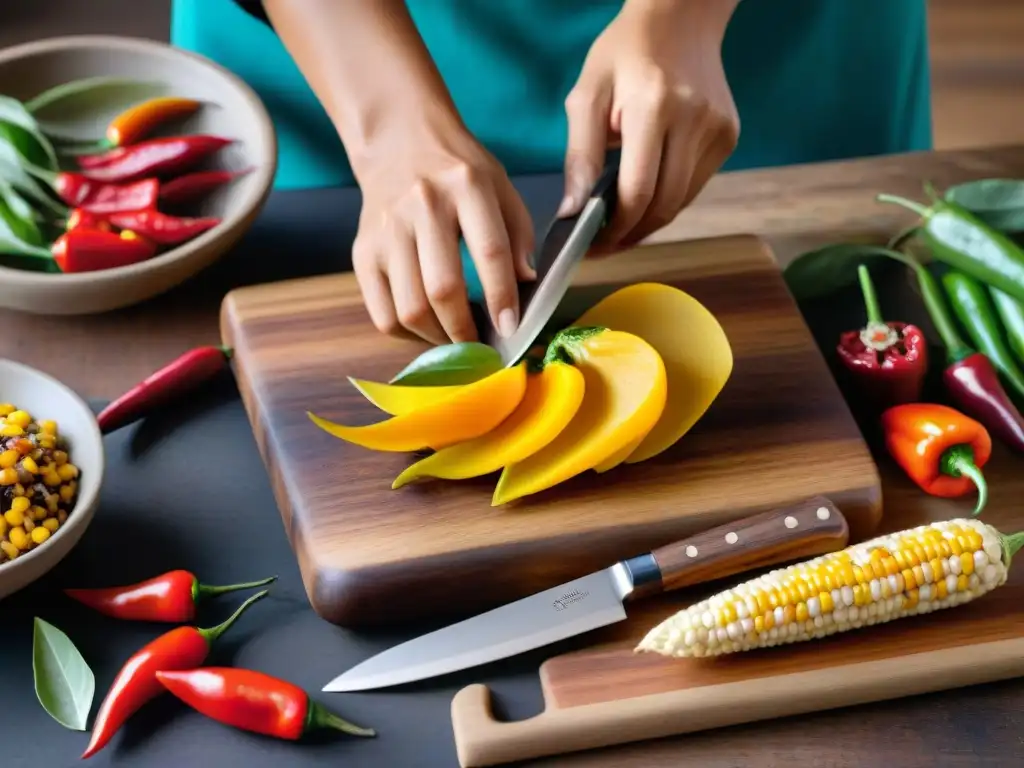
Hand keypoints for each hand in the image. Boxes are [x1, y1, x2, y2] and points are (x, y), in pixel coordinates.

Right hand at [350, 109, 535, 345]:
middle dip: (467, 331)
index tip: (511, 327)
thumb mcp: (500, 187)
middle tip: (482, 346)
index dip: (503, 298)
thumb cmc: (459, 171)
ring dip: (438, 339)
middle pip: (443, 288)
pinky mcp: (362, 252)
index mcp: (466, 185)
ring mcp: (386, 230)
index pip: (490, 252)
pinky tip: (426, 330)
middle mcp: (421, 205)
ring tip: (456, 341)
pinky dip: (406, 334)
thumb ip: (518, 235)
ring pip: (409, 308)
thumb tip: (525, 286)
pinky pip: (381, 313)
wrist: (399, 140)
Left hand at [560, 0, 740, 249]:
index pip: (638, 191)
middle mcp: (693, 121)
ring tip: (621, 225)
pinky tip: (647, 195)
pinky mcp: (728, 137)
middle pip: (664, 205)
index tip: (593, 244)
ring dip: (649, 221)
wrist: (679, 19)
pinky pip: (695, 186)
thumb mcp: (587, 95)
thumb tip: (572, 211)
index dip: (616, 228)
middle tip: (604, 244)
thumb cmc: (625, 54)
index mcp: (654, 108)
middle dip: (631, 233)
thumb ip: (580, 156)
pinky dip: (669, 198)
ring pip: (682, 202)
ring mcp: (717, 130)